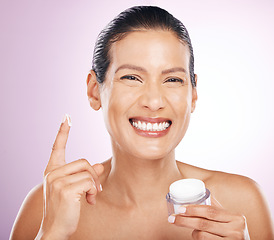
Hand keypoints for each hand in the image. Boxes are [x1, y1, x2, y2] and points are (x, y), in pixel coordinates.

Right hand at [36, 115, 103, 238]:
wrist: (55, 229)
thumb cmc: (65, 208)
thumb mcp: (75, 189)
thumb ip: (85, 176)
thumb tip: (100, 166)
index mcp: (52, 171)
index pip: (57, 147)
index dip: (63, 132)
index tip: (67, 117)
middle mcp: (52, 173)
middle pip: (83, 162)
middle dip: (93, 176)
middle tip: (94, 190)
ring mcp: (57, 180)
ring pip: (88, 171)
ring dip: (94, 185)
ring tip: (91, 197)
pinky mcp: (65, 189)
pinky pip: (89, 182)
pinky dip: (93, 191)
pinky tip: (89, 201)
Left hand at [168, 197, 249, 239]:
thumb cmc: (234, 232)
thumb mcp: (231, 219)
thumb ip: (217, 208)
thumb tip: (200, 190)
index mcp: (236, 218)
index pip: (210, 211)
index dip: (193, 209)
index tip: (180, 208)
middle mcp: (236, 231)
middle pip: (203, 224)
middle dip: (184, 220)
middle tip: (171, 218)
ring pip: (201, 235)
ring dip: (192, 232)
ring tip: (190, 229)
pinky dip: (197, 239)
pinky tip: (196, 236)